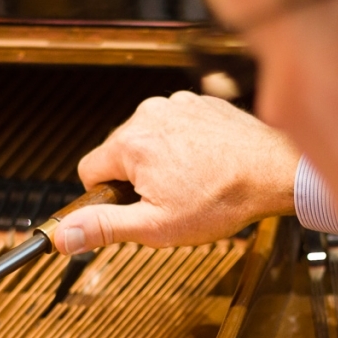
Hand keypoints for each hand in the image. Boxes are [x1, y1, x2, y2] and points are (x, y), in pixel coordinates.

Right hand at [53, 91, 299, 253]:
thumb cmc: (222, 199)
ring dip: (161, 162)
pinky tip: (206, 165)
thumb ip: (104, 227)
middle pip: (119, 153)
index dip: (107, 197)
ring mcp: (177, 105)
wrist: (274, 173)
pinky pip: (175, 127)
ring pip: (148, 140)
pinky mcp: (199, 103)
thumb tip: (63, 235)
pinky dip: (184, 146)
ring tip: (193, 183)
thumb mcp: (156, 226)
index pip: (88, 170)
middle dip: (136, 179)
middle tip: (170, 200)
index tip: (133, 207)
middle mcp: (149, 115)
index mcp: (131, 143)